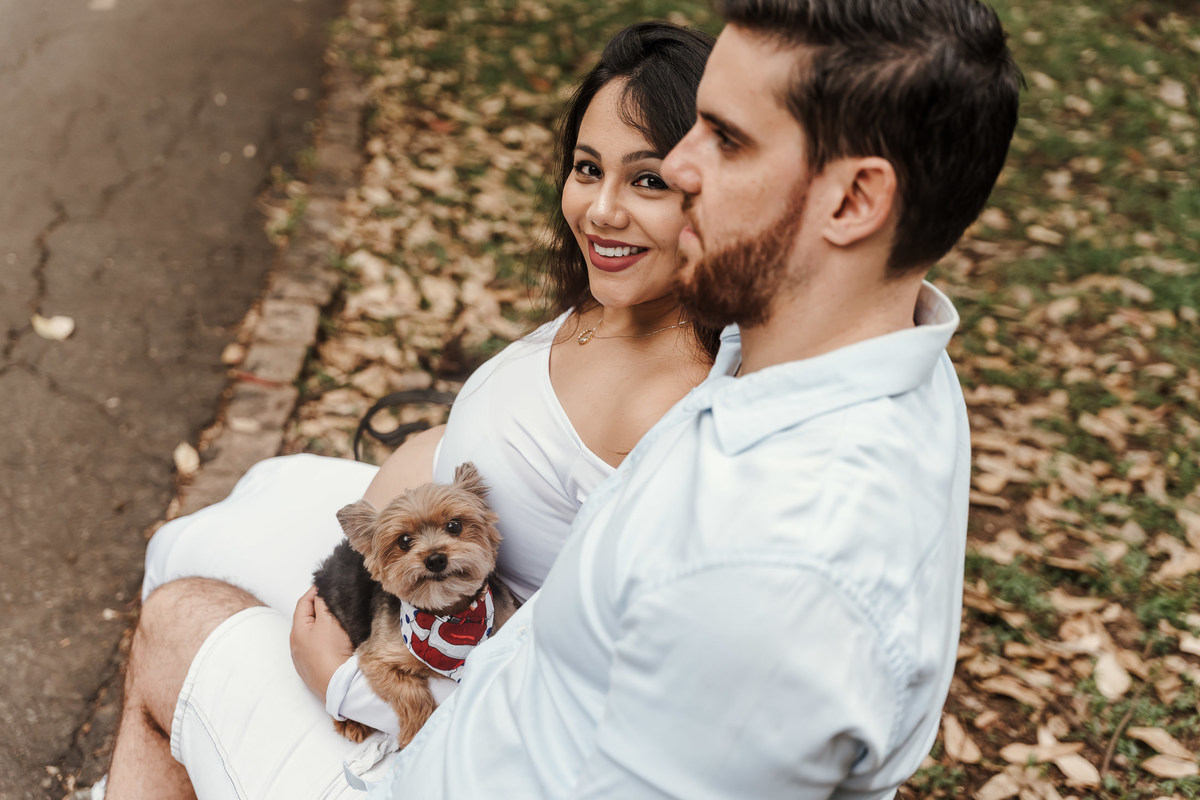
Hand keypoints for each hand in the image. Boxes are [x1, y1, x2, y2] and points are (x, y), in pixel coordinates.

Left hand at [290, 585, 354, 702]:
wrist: (341, 687)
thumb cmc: (332, 653)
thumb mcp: (328, 621)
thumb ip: (323, 603)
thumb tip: (321, 591)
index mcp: (297, 632)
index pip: (304, 603)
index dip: (316, 591)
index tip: (329, 583)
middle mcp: (297, 647)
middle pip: (308, 619)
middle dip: (321, 608)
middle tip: (337, 600)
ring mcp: (305, 661)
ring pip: (315, 636)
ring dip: (325, 626)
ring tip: (341, 619)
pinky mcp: (316, 672)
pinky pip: (321, 650)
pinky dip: (329, 641)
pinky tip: (341, 642)